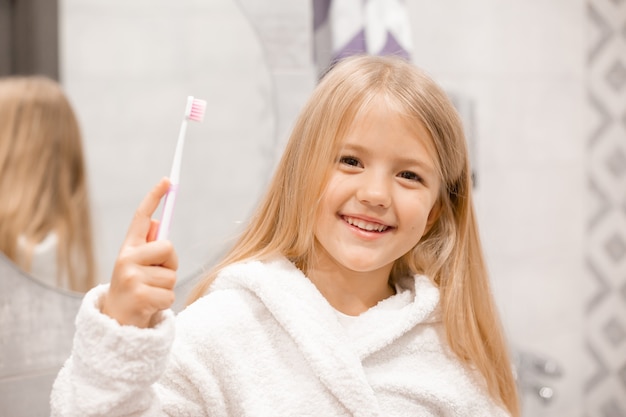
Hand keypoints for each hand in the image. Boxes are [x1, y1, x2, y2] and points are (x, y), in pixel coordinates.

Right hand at [101, 178, 178, 327]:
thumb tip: (157, 221)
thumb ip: (148, 246)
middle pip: (167, 247)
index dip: (154, 197)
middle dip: (170, 263)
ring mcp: (130, 278)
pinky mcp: (138, 296)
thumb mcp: (138, 266)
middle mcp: (125, 259)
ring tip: (150, 294)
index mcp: (127, 249)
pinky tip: (149, 306)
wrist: (116, 323)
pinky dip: (165, 303)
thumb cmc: (135, 289)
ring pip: (171, 276)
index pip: (141, 217)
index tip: (167, 180)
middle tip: (157, 277)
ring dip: (167, 288)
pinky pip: (170, 294)